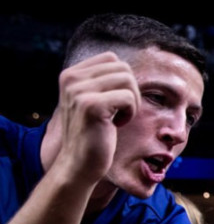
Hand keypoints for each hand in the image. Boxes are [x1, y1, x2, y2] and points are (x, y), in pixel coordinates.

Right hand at [51, 52, 139, 185]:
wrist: (79, 164)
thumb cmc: (93, 134)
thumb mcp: (92, 101)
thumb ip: (102, 81)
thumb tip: (125, 67)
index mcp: (71, 74)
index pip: (111, 59)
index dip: (123, 81)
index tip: (114, 102)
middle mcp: (71, 78)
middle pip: (123, 68)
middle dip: (131, 91)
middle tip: (120, 112)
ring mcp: (79, 91)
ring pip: (128, 80)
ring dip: (132, 101)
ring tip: (119, 117)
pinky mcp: (91, 106)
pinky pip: (129, 98)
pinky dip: (130, 112)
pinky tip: (117, 124)